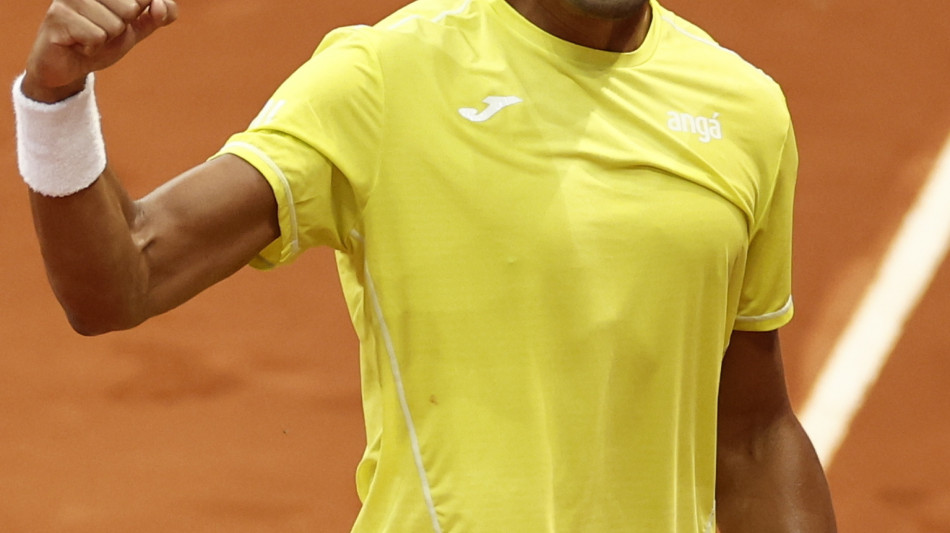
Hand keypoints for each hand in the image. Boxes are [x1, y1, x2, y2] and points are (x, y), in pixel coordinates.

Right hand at [22, 0, 178, 101]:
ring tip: (88, 37)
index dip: (139, 14)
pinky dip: (92, 47)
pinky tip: (78, 44)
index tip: (122, 20)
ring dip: (106, 39)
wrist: (68, 65)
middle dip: (121, 28)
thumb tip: (161, 5)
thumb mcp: (135, 29)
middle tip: (101, 31)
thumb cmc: (100, 41)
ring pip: (114, 24)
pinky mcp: (58, 16)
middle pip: (131, 8)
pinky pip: (97, 36)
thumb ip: (156, 17)